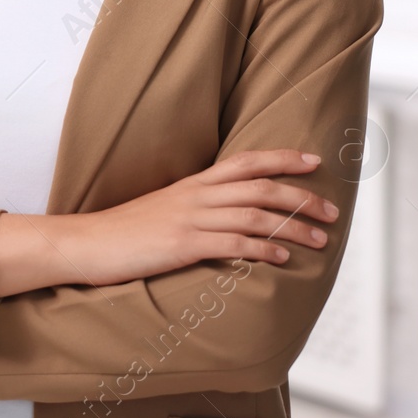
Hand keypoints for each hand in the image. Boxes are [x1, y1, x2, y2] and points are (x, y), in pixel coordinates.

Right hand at [0, 149, 340, 298]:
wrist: (85, 244)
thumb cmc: (122, 232)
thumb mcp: (161, 210)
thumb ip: (194, 208)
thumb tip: (225, 215)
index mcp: (192, 185)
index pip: (245, 162)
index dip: (282, 158)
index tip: (314, 161)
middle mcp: (196, 196)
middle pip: (260, 187)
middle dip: (302, 196)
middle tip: (332, 210)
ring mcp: (190, 219)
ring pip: (256, 215)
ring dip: (294, 227)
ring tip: (321, 239)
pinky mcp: (183, 244)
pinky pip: (234, 244)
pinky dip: (264, 249)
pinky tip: (283, 258)